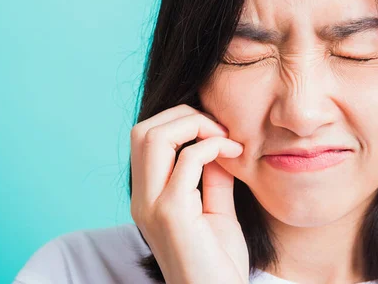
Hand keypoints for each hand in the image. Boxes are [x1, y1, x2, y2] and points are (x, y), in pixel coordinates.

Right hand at [130, 104, 248, 283]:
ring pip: (153, 137)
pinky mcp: (172, 214)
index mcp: (148, 197)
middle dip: (184, 115)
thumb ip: (212, 176)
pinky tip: (235, 152)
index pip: (144, 138)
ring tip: (225, 137)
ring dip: (194, 125)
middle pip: (142, 130)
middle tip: (220, 128)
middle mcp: (142, 199)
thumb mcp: (216, 210)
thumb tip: (217, 142)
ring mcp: (152, 206)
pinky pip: (187, 160)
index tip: (216, 130)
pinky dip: (212, 145)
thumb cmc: (218, 262)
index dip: (179, 121)